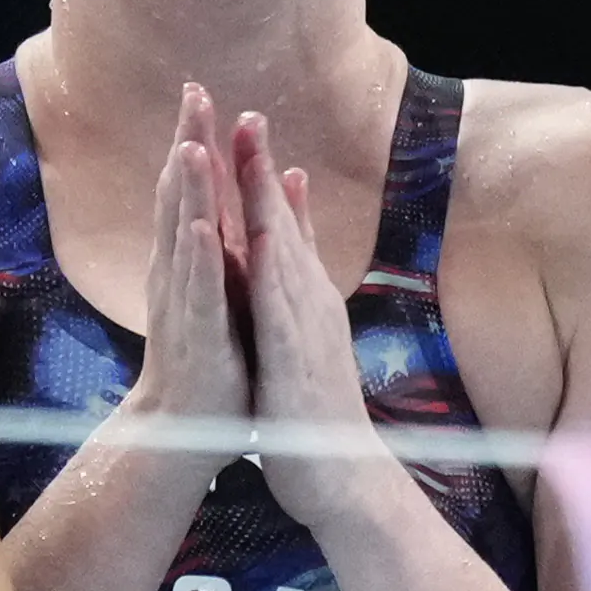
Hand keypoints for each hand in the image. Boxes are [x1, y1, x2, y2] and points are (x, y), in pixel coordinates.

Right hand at [114, 88, 254, 427]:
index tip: (198, 89)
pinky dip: (200, 260)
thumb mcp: (218, 288)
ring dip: (188, 192)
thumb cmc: (207, 354)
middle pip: (181, 196)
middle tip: (191, 92)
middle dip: (187, 143)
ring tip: (191, 146)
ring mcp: (186, 302)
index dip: (193, 137)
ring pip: (186, 236)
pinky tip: (201, 230)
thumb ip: (220, 241)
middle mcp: (179, 272)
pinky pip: (200, 293)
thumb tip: (225, 198)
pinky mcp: (199, 335)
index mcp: (190, 259)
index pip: (190, 188)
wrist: (183, 428)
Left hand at [233, 122, 389, 543]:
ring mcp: (307, 329)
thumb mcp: (310, 331)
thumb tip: (302, 253)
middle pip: (283, 225)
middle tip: (248, 114)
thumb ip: (307, 287)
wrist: (344, 476)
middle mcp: (310, 302)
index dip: (262, 171)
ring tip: (248, 164)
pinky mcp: (297, 361)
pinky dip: (269, 273)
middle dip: (263, 170)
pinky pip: (280, 311)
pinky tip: (256, 243)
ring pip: (283, 257)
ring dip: (265, 208)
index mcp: (306, 294)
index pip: (283, 222)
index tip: (246, 119)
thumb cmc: (319, 403)